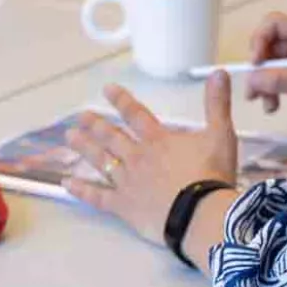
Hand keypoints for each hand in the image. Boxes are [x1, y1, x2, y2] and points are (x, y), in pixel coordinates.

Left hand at [63, 74, 237, 248]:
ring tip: (70, 137)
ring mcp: (127, 182)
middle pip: (112, 137)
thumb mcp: (220, 134)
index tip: (106, 89)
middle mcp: (138, 157)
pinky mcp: (123, 206)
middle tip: (80, 116)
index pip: (136, 114)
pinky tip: (66, 184)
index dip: (121, 100)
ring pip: (101, 161)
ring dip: (85, 148)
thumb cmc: (211, 175)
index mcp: (158, 140)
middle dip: (96, 125)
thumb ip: (217, 103)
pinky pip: (97, 197)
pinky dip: (81, 190)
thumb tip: (220, 72)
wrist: (200, 214)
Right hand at [246, 12, 286, 134]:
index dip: (258, 41)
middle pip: (269, 44)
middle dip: (259, 68)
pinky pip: (279, 73)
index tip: (254, 66)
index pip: (273, 24)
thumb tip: (251, 78)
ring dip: (264, 82)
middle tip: (254, 93)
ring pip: (271, 61)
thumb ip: (281, 80)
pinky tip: (274, 105)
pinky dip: (272, 88)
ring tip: (268, 105)